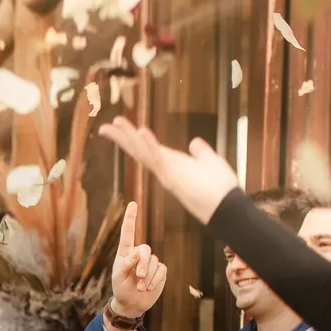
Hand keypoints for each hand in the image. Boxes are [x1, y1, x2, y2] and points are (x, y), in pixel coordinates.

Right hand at [99, 119, 240, 227]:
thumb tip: (194, 142)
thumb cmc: (220, 187)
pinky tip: (140, 131)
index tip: (121, 127)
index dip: (135, 138)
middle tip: (105, 127)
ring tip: (115, 123)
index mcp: (172, 164)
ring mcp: (167, 172)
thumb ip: (200, 152)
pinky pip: (158, 157)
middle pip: (139, 150)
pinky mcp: (173, 174)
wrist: (226, 206)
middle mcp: (164, 169)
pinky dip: (149, 144)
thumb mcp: (210, 162)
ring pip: (143, 152)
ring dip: (129, 137)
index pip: (148, 149)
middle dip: (122, 138)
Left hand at [108, 201, 167, 320]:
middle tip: (139, 277)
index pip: (128, 233)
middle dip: (143, 264)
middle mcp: (139, 254)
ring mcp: (150, 262)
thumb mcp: (118, 277)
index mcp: (126, 252)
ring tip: (141, 287)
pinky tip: (149, 288)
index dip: (131, 218)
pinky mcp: (160, 271)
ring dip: (148, 276)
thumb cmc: (121, 289)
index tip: (133, 204)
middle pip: (145, 250)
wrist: (131, 304)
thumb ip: (125, 265)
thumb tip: (136, 254)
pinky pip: (161, 270)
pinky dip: (155, 280)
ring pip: (154, 261)